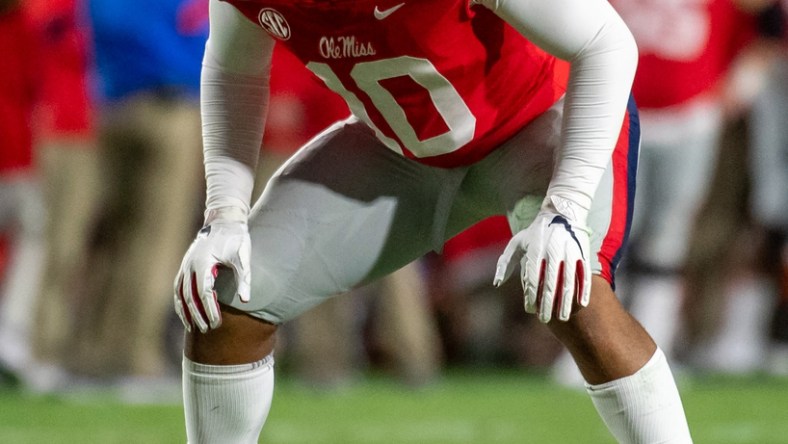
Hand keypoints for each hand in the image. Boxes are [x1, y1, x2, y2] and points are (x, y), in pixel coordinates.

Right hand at [174, 208, 250, 332]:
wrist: (224, 220)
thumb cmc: (236, 239)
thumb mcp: (243, 257)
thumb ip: (244, 278)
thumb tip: (246, 301)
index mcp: (203, 262)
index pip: (204, 292)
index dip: (210, 309)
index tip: (217, 323)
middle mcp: (190, 264)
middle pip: (189, 296)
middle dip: (198, 315)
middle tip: (208, 329)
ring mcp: (185, 264)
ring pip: (179, 293)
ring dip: (185, 311)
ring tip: (192, 328)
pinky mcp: (185, 265)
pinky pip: (178, 287)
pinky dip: (180, 302)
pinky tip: (186, 313)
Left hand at [493, 202, 590, 322]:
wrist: (562, 212)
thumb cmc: (536, 232)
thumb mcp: (517, 242)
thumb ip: (505, 262)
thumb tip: (496, 283)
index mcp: (535, 250)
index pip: (532, 278)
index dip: (531, 296)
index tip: (530, 310)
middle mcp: (553, 251)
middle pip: (550, 284)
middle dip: (547, 304)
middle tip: (544, 319)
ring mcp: (570, 253)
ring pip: (568, 282)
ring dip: (565, 302)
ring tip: (562, 317)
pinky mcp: (583, 253)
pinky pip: (584, 274)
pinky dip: (584, 290)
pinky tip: (581, 304)